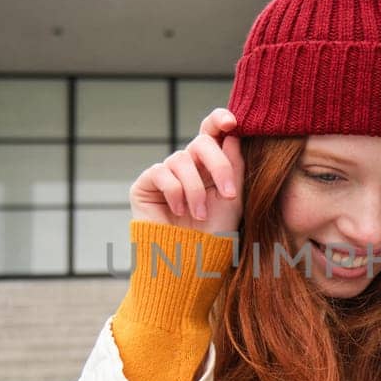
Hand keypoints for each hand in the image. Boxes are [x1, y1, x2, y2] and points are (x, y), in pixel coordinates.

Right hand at [130, 108, 244, 234]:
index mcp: (210, 165)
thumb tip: (232, 134)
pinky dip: (175, 193)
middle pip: (201, 142)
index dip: (219, 119)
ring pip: (182, 159)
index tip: (232, 122)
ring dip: (195, 190)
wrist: (189, 261)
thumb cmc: (214, 234)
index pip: (212, 132)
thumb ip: (234, 166)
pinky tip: (179, 212)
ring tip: (199, 216)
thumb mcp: (232, 198)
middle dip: (218, 165)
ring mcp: (166, 173)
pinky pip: (162, 173)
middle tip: (228, 194)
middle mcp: (187, 165)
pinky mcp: (145, 184)